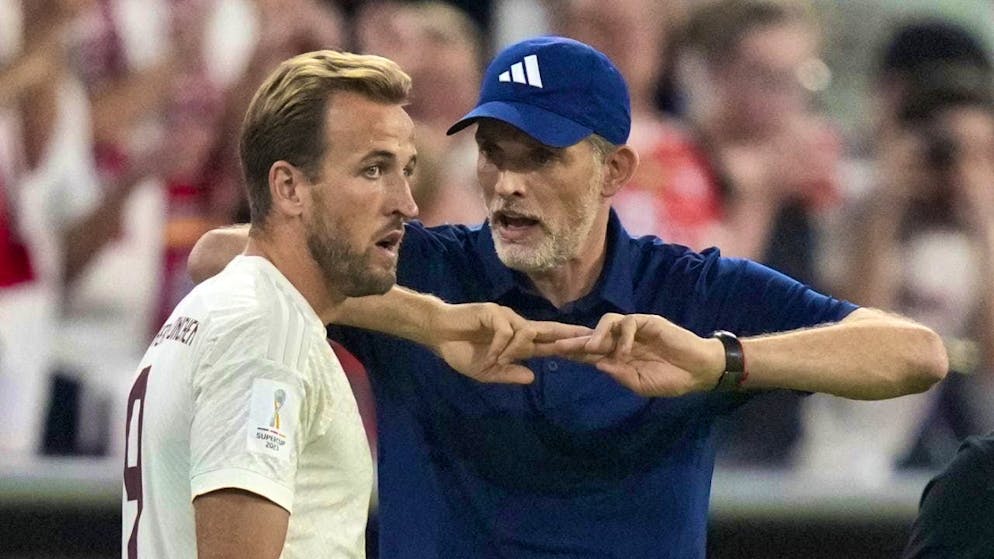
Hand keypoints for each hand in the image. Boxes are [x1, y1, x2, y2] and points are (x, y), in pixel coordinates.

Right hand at [427, 303, 591, 383]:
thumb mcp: (486, 372)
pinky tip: (490, 353)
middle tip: (591, 338)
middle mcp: (518, 328)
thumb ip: (508, 374)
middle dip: (570, 335)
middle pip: (551, 330)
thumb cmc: (462, 352)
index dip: (569, 347)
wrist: (440, 334)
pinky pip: (507, 331)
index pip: (550, 345)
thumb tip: (532, 378)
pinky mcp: (494, 312)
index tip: (590, 350)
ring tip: (497, 360)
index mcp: (519, 344)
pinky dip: (500, 346)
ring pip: (526, 333)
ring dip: (514, 351)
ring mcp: (507, 318)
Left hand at [546, 313, 723, 396]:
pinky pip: (629, 322)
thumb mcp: (640, 384)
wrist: (697, 371)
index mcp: (618, 356)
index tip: (553, 353)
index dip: (573, 352)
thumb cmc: (670, 379)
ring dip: (597, 336)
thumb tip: (597, 365)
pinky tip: (626, 350)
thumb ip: (619, 374)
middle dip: (573, 340)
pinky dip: (624, 336)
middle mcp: (622, 340)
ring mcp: (635, 330)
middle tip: (555, 345)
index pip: (590, 352)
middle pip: (592, 335)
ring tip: (592, 349)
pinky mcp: (648, 322)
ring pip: (607, 322)